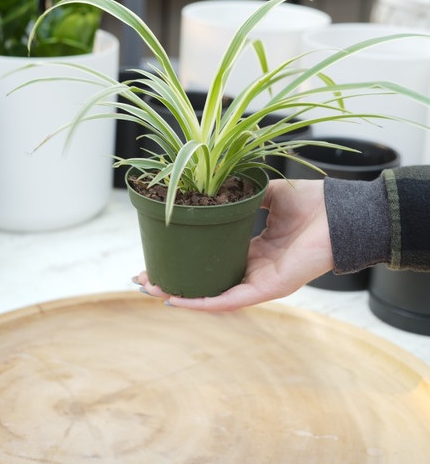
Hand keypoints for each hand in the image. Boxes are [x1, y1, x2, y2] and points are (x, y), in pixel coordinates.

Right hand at [134, 178, 332, 311]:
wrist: (341, 214)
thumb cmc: (314, 205)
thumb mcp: (270, 195)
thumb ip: (247, 193)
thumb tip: (221, 183)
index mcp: (255, 249)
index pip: (214, 258)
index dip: (187, 258)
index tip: (158, 253)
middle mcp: (255, 269)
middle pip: (208, 281)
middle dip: (174, 281)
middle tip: (143, 278)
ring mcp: (261, 282)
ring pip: (213, 295)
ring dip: (180, 294)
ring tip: (150, 289)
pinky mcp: (270, 289)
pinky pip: (231, 300)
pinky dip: (203, 301)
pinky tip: (178, 299)